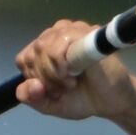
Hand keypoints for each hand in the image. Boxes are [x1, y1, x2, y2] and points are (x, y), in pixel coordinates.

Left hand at [14, 19, 135, 120]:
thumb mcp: (48, 103)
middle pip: (32, 54)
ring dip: (53, 75)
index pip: (23, 59)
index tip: (50, 91)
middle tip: (63, 90)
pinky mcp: (85, 34)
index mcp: (45, 48)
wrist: (112, 102)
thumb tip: (30, 85)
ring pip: (42, 48)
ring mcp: (71, 30)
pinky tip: (73, 76)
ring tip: (70, 84)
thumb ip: (30, 97)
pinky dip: (60, 67)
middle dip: (44, 80)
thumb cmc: (82, 98)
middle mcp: (56, 35)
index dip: (33, 79)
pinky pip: (58, 46)